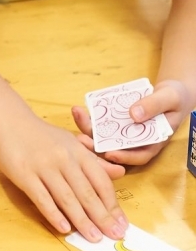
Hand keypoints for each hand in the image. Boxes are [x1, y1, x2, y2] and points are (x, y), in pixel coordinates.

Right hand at [0, 112, 127, 242]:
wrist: (8, 119)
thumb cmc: (41, 135)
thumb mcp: (70, 142)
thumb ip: (93, 160)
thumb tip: (119, 173)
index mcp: (77, 151)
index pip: (100, 180)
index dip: (112, 204)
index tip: (122, 223)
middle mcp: (63, 158)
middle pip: (86, 192)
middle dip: (103, 217)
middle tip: (115, 236)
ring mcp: (43, 167)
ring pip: (66, 198)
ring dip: (82, 220)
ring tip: (94, 238)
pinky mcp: (24, 174)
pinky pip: (41, 198)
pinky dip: (53, 214)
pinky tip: (64, 228)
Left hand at [71, 79, 188, 166]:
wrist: (171, 92)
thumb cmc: (174, 98)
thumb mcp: (169, 98)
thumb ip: (154, 105)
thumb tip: (134, 114)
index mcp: (153, 142)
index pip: (138, 157)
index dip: (124, 158)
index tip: (109, 153)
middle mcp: (137, 141)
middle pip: (116, 149)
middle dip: (97, 147)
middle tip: (80, 138)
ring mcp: (126, 132)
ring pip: (105, 138)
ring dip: (89, 131)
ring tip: (77, 117)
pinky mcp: (117, 122)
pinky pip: (103, 125)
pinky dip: (91, 120)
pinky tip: (79, 110)